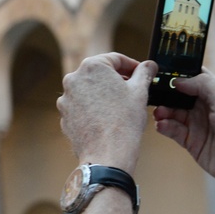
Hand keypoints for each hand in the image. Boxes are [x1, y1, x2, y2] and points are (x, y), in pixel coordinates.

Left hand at [57, 53, 156, 173]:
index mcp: (92, 66)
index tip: (141, 73)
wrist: (107, 154)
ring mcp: (67, 99)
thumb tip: (149, 65)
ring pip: (89, 91)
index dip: (132, 66)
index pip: (115, 59)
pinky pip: (82, 107)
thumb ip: (144, 73)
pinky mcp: (65, 116)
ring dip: (104, 94)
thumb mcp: (140, 91)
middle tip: (133, 90)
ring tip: (120, 107)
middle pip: (100, 74)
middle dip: (116, 80)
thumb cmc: (124, 121)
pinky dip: (93, 109)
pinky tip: (107, 119)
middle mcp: (74, 79)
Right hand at [153, 69, 214, 213]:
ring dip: (163, 111)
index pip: (195, 78)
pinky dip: (165, 127)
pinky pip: (174, 131)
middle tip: (154, 95)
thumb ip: (203, 86)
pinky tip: (161, 125)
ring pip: (174, 113)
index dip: (179, 74)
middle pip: (179, 96)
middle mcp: (206, 108)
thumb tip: (180, 80)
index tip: (162, 73)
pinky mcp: (192, 143)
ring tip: (158, 113)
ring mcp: (199, 125)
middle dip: (166, 94)